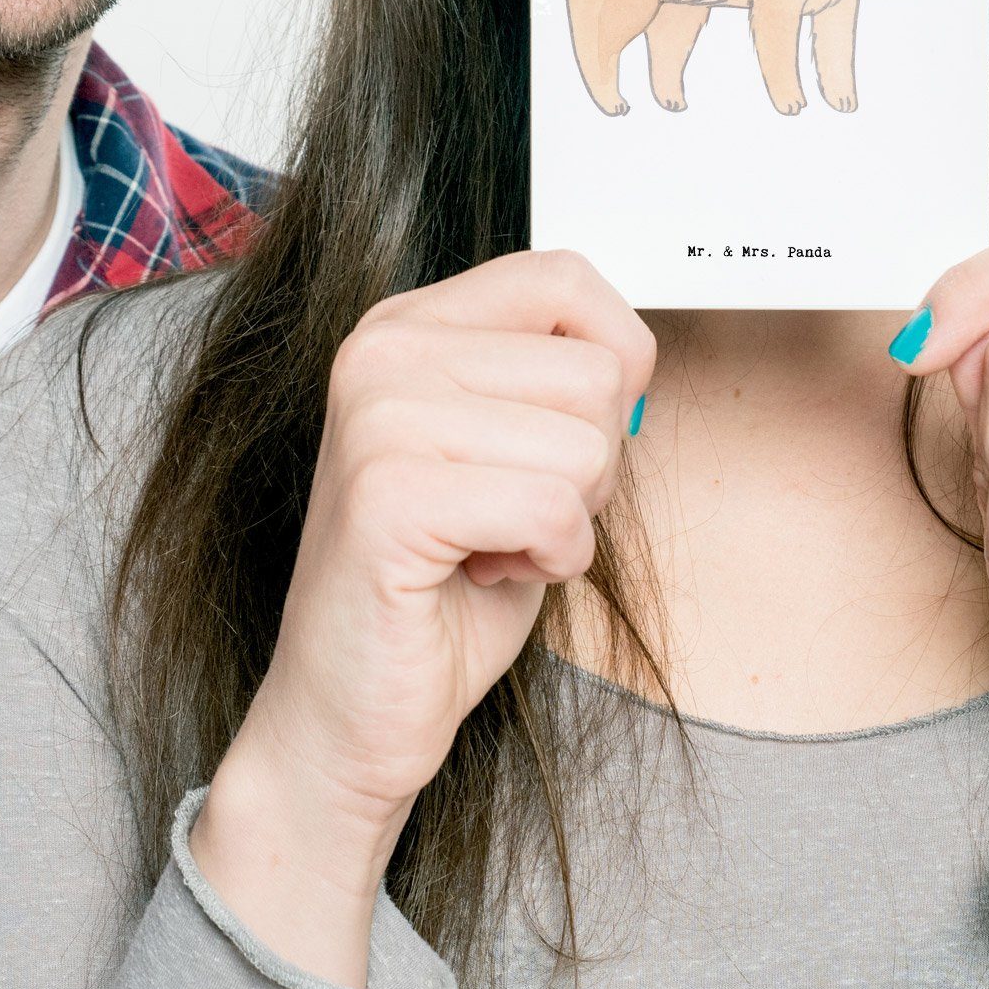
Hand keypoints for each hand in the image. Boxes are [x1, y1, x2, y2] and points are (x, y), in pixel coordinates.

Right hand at [190, 249, 652, 984]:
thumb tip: (637, 355)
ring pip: (585, 443)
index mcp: (407, 325)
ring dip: (567, 521)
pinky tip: (481, 576)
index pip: (567, 278)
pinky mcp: (388, 494)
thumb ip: (556, 384)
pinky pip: (553, 509)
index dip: (613, 363)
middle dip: (589, 466)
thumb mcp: (512, 454)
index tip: (565, 439)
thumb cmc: (442, 589)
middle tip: (511, 516)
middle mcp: (382, 349)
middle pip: (595, 373)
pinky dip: (549, 561)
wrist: (351, 711)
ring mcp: (377, 415)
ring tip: (490, 546)